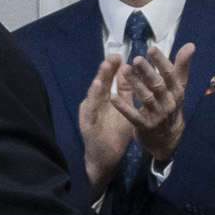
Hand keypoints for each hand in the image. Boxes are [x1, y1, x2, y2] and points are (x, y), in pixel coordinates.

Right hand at [78, 56, 133, 195]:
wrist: (105, 158)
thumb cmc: (114, 133)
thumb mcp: (122, 109)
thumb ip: (124, 92)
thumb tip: (128, 71)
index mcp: (105, 100)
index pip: (109, 81)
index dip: (113, 68)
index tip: (120, 56)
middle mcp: (95, 104)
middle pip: (100, 84)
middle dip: (105, 70)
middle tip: (112, 57)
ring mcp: (90, 114)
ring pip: (93, 95)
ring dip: (97, 82)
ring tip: (103, 70)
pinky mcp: (87, 124)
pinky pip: (90, 110)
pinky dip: (92, 100)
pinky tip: (96, 90)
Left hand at [111, 42, 194, 163]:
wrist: (167, 138)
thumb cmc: (169, 105)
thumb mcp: (177, 87)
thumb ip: (181, 67)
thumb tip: (190, 45)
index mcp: (176, 92)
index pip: (170, 74)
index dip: (161, 62)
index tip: (151, 49)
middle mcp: (168, 103)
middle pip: (158, 85)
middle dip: (147, 72)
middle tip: (136, 59)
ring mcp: (157, 115)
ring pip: (146, 98)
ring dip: (135, 84)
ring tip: (124, 70)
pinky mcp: (144, 126)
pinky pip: (133, 115)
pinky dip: (123, 106)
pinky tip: (113, 97)